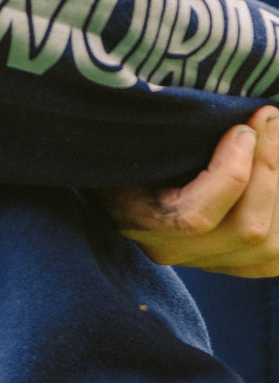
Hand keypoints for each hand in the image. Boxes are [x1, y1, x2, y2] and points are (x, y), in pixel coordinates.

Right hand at [102, 107, 278, 276]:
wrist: (119, 170)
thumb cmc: (124, 139)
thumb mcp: (135, 132)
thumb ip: (172, 130)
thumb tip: (235, 118)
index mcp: (135, 219)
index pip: (195, 217)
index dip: (232, 172)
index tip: (244, 128)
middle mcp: (169, 251)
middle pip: (245, 230)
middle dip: (268, 170)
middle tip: (271, 121)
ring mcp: (201, 263)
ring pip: (268, 248)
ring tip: (275, 144)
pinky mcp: (228, 264)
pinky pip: (274, 260)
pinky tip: (275, 179)